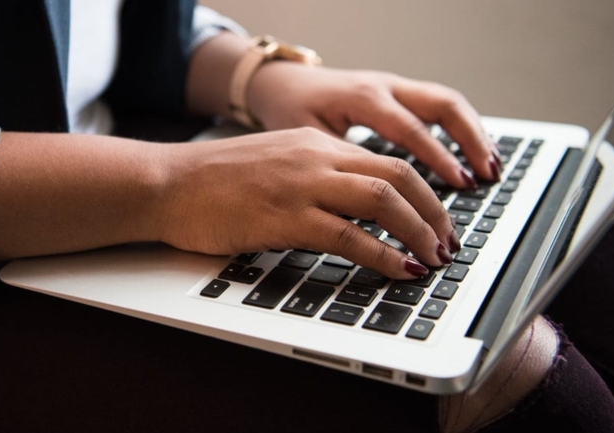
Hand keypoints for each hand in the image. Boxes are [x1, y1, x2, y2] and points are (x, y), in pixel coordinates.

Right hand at [158, 127, 460, 279]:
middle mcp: (315, 157)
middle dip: (434, 213)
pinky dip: (383, 255)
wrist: (166, 184)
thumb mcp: (272, 165)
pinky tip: (399, 270)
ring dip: (418, 232)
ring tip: (433, 258)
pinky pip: (349, 236)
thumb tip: (351, 211)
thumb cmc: (210, 182)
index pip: (388, 161)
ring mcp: (301, 185)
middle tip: (447, 243)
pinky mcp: (284, 217)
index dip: (424, 193)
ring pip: (383, 201)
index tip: (437, 220)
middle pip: (399, 176)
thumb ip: (312, 178)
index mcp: (314, 143)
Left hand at [247, 64, 501, 188]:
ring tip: (491, 168)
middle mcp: (384, 87)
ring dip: (473, 134)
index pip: (411, 129)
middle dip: (470, 141)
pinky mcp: (398, 92)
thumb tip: (372, 205)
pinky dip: (461, 128)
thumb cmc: (290, 113)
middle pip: (442, 106)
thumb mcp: (308, 140)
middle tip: (487, 175)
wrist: (280, 84)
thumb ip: (341, 166)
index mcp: (362, 98)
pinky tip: (474, 154)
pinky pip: (439, 105)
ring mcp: (394, 86)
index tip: (459, 184)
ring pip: (447, 102)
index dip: (438, 158)